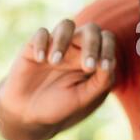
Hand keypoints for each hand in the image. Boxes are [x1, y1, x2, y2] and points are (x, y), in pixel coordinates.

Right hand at [0, 19, 116, 134]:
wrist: (28, 114)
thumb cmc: (58, 107)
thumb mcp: (83, 99)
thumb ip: (101, 82)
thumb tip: (111, 63)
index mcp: (92, 58)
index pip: (107, 40)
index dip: (108, 49)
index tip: (103, 67)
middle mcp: (76, 48)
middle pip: (91, 29)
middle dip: (92, 45)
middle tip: (87, 67)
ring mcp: (55, 45)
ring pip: (67, 25)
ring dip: (64, 40)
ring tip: (55, 62)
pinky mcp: (34, 46)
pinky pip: (41, 33)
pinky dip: (41, 43)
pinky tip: (40, 60)